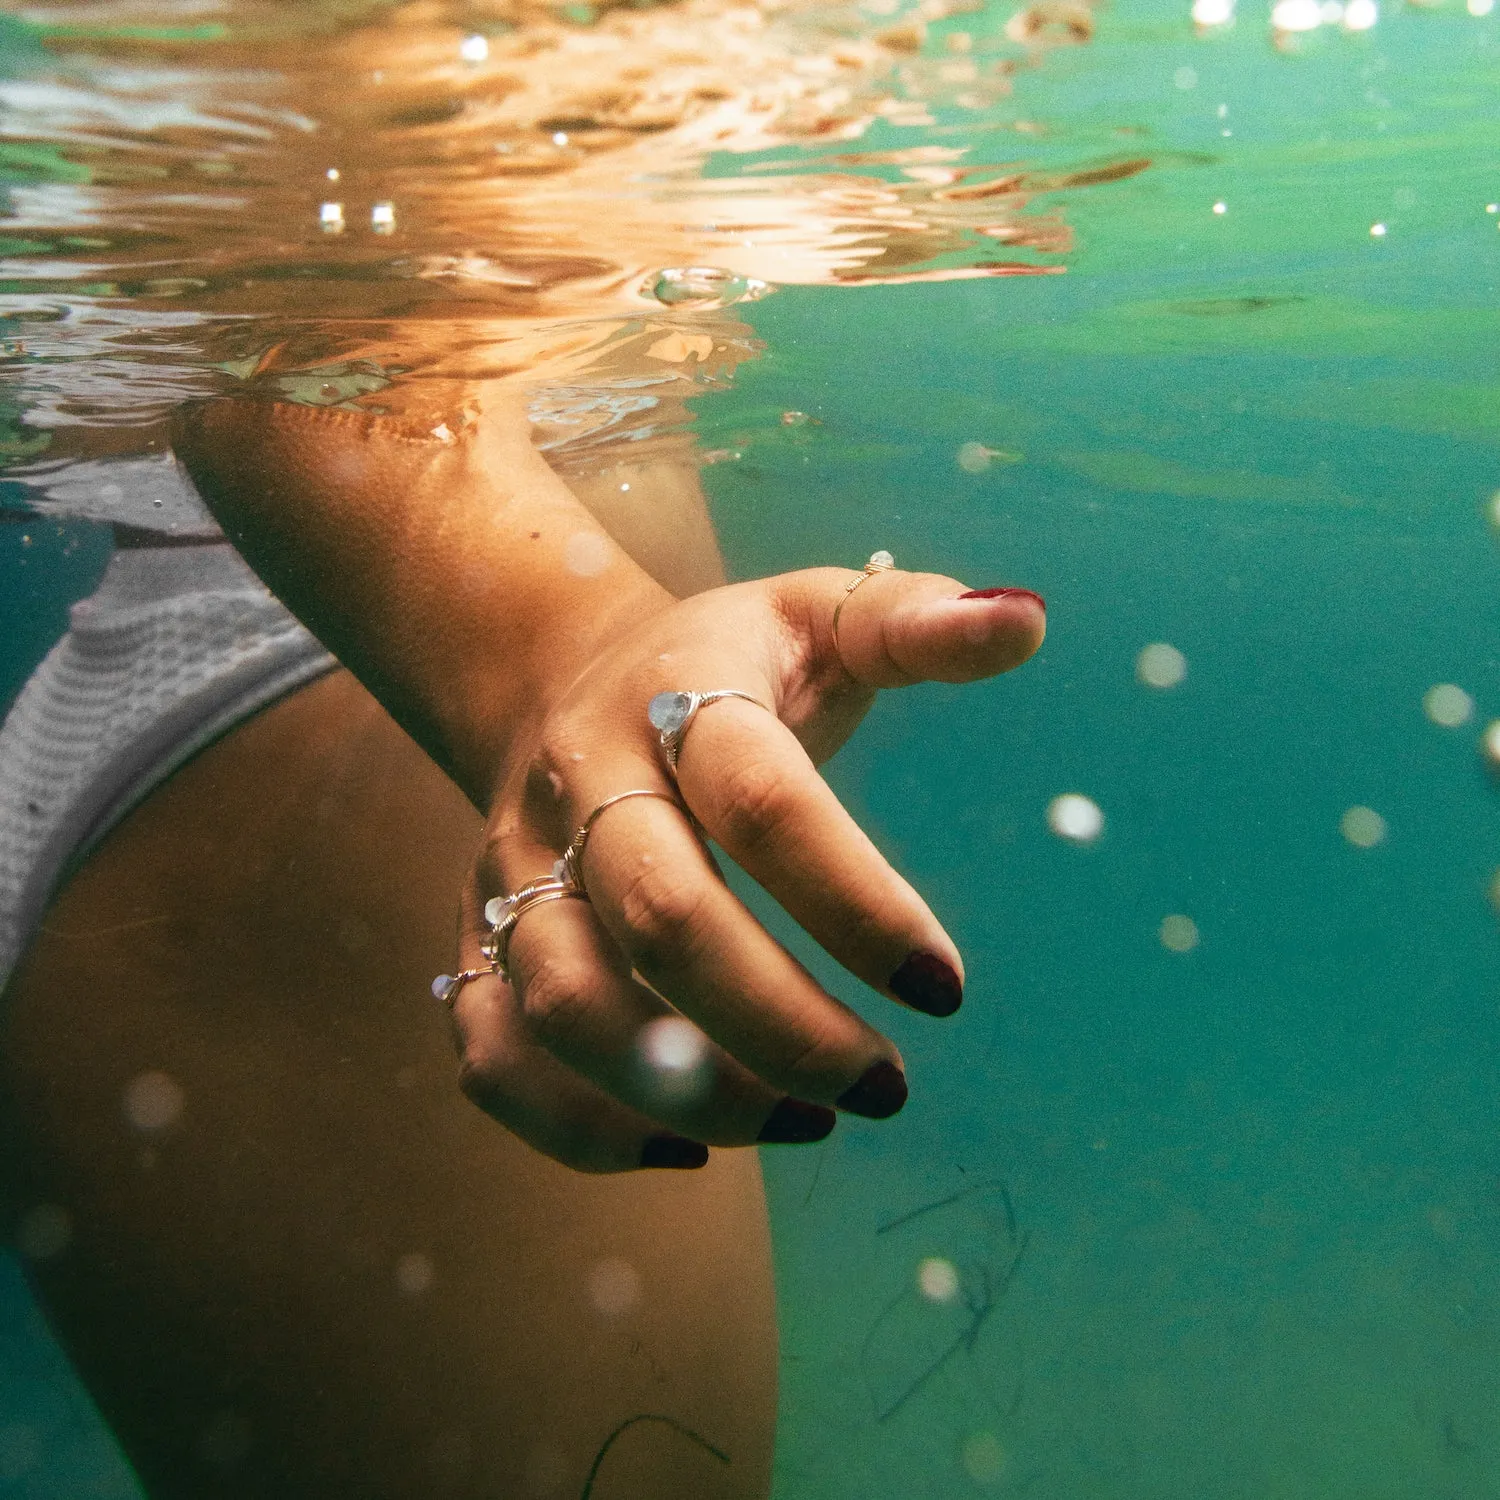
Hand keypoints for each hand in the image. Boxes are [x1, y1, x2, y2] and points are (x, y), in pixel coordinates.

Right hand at [447, 564, 1044, 1170]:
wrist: (556, 678)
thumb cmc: (722, 664)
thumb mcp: (818, 613)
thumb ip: (917, 624)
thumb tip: (1029, 623)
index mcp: (679, 694)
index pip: (763, 802)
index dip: (856, 903)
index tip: (944, 988)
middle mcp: (583, 783)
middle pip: (662, 918)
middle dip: (783, 1026)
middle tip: (885, 1087)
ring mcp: (518, 868)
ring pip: (568, 1003)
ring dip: (693, 1089)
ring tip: (809, 1120)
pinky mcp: (478, 938)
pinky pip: (494, 1054)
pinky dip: (580, 1126)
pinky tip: (693, 1144)